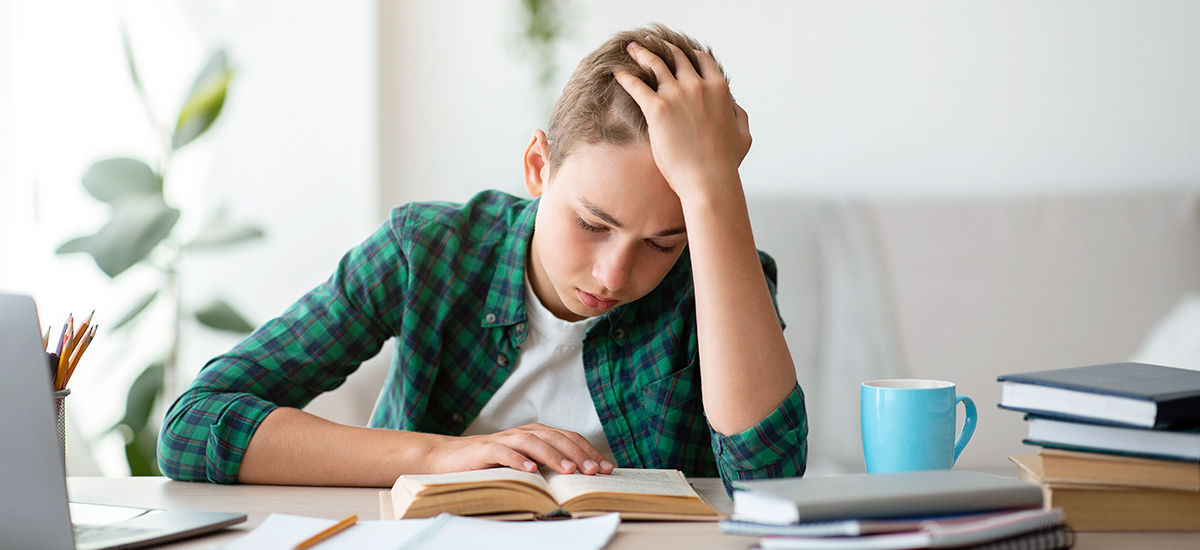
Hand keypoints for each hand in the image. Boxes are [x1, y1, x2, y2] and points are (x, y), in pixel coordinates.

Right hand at [427, 423, 613, 474]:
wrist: (449, 458)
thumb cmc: (491, 464)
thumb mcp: (524, 464)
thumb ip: (546, 465)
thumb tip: (581, 478)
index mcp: (536, 434)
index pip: (568, 438)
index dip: (589, 451)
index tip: (606, 469)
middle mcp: (523, 432)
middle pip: (555, 438)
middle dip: (577, 454)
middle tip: (593, 471)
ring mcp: (503, 439)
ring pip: (533, 442)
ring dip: (553, 456)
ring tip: (568, 470)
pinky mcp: (484, 450)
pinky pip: (503, 452)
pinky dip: (518, 459)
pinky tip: (530, 470)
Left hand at [614, 41, 750, 200]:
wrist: (709, 180)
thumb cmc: (726, 163)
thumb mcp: (743, 135)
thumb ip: (739, 115)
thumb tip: (734, 106)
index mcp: (719, 89)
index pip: (702, 60)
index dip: (690, 54)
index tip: (681, 52)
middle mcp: (698, 86)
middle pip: (677, 57)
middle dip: (663, 47)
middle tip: (651, 43)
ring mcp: (677, 95)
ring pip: (655, 64)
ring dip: (641, 53)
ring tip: (631, 48)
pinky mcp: (657, 109)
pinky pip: (636, 85)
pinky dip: (625, 76)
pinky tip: (617, 72)